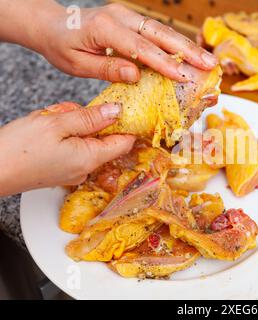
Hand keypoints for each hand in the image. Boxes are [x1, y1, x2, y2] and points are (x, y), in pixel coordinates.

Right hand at [0, 102, 135, 195]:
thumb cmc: (18, 149)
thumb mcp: (57, 123)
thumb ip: (91, 117)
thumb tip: (117, 111)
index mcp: (91, 158)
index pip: (125, 142)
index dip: (126, 123)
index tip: (120, 108)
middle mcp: (86, 169)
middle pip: (103, 137)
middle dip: (89, 119)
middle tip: (66, 113)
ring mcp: (74, 171)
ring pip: (85, 139)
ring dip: (72, 124)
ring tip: (49, 121)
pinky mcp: (61, 169)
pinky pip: (72, 146)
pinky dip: (62, 134)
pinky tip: (46, 130)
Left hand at [33, 2, 216, 82]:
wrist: (53, 24)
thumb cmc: (62, 46)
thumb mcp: (77, 64)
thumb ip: (107, 69)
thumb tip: (136, 76)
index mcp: (104, 28)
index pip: (140, 48)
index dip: (164, 63)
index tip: (183, 76)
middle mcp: (120, 17)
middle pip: (159, 34)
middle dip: (187, 50)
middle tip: (209, 64)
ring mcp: (127, 15)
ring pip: (163, 30)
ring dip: (187, 46)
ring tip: (208, 60)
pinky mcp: (132, 19)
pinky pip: (157, 31)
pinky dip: (176, 43)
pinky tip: (190, 53)